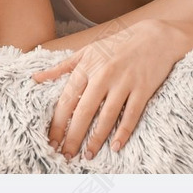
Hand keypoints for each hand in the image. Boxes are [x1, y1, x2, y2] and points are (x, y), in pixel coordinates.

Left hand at [33, 19, 183, 157]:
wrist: (157, 36)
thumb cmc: (119, 44)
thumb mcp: (88, 50)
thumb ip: (62, 66)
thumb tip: (35, 78)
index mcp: (87, 66)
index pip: (67, 100)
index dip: (57, 123)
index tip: (51, 141)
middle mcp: (104, 74)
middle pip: (84, 112)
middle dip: (73, 137)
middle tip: (66, 156)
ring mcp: (124, 82)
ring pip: (107, 116)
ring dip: (96, 139)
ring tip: (87, 155)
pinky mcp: (143, 88)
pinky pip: (131, 114)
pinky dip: (124, 132)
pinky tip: (115, 147)